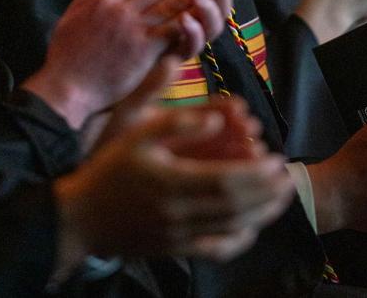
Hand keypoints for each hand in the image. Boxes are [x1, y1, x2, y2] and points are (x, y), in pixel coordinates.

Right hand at [23, 0, 233, 129]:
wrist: (65, 87)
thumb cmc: (64, 59)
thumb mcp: (68, 19)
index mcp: (106, 2)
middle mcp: (121, 9)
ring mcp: (132, 28)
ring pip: (167, 5)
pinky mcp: (141, 48)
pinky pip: (169, 31)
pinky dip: (186, 23)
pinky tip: (199, 19)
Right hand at [53, 96, 293, 274]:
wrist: (79, 219)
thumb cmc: (108, 169)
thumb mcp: (134, 131)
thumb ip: (176, 121)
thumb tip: (216, 117)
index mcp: (171, 182)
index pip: (226, 182)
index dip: (257, 174)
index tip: (276, 159)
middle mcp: (177, 214)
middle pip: (235, 207)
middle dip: (267, 193)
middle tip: (287, 177)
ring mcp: (177, 236)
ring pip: (229, 229)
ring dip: (261, 214)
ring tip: (280, 198)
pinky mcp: (173, 250)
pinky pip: (213, 250)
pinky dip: (238, 240)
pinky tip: (251, 228)